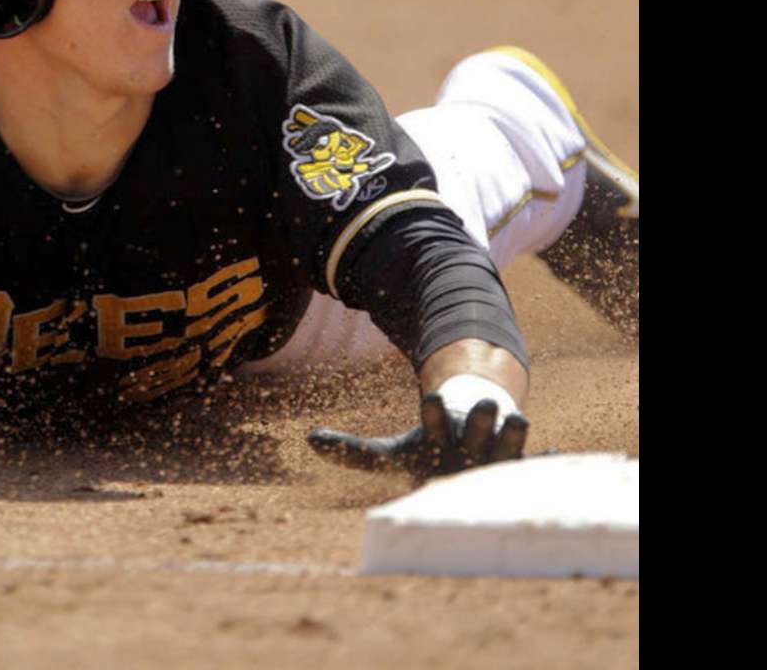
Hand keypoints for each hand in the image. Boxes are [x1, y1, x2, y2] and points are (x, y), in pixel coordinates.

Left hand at [307, 393, 528, 481]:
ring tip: (518, 420)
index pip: (433, 419)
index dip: (433, 410)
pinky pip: (534, 464)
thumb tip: (307, 438)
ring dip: (512, 429)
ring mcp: (494, 453)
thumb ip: (353, 450)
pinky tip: (557, 456)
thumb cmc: (426, 456)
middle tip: (482, 403)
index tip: (431, 395)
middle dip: (478, 415)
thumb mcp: (388, 456)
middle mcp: (469, 439)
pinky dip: (547, 461)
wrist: (466, 450)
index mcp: (438, 434)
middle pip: (474, 423)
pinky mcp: (515, 469)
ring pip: (506, 438)